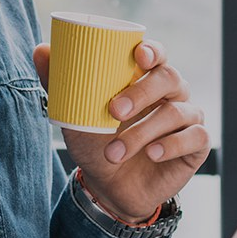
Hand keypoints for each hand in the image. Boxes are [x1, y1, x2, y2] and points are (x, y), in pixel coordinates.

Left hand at [34, 40, 206, 220]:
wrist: (108, 188)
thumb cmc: (95, 143)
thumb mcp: (74, 115)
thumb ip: (60, 83)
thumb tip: (40, 50)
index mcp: (145, 79)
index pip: (157, 55)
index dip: (153, 50)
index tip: (138, 55)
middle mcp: (171, 94)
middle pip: (170, 79)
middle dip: (142, 92)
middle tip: (114, 110)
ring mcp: (187, 118)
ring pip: (176, 112)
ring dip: (141, 132)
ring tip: (114, 152)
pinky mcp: (196, 145)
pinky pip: (195, 137)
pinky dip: (172, 145)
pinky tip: (152, 154)